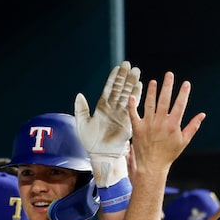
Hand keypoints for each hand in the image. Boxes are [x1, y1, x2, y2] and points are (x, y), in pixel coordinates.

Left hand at [74, 61, 142, 186]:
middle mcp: (112, 108)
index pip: (109, 89)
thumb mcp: (81, 124)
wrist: (102, 155)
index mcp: (101, 108)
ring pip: (127, 94)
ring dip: (131, 83)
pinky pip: (133, 105)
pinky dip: (136, 95)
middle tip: (128, 64)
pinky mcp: (127, 120)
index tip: (117, 67)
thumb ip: (81, 109)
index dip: (113, 78)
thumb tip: (79, 94)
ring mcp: (120, 114)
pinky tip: (140, 85)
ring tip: (136, 71)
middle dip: (124, 77)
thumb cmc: (90, 142)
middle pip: (119, 89)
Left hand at [128, 71, 205, 175]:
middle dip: (168, 86)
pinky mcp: (137, 128)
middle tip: (169, 74)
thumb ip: (193, 126)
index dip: (183, 93)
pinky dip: (132, 105)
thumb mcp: (184, 141)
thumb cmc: (169, 153)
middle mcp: (160, 123)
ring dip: (151, 92)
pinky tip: (133, 96)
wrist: (152, 165)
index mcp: (173, 125)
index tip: (186, 83)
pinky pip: (133, 114)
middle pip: (164, 100)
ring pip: (149, 104)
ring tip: (153, 81)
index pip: (180, 105)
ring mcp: (148, 124)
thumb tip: (202, 114)